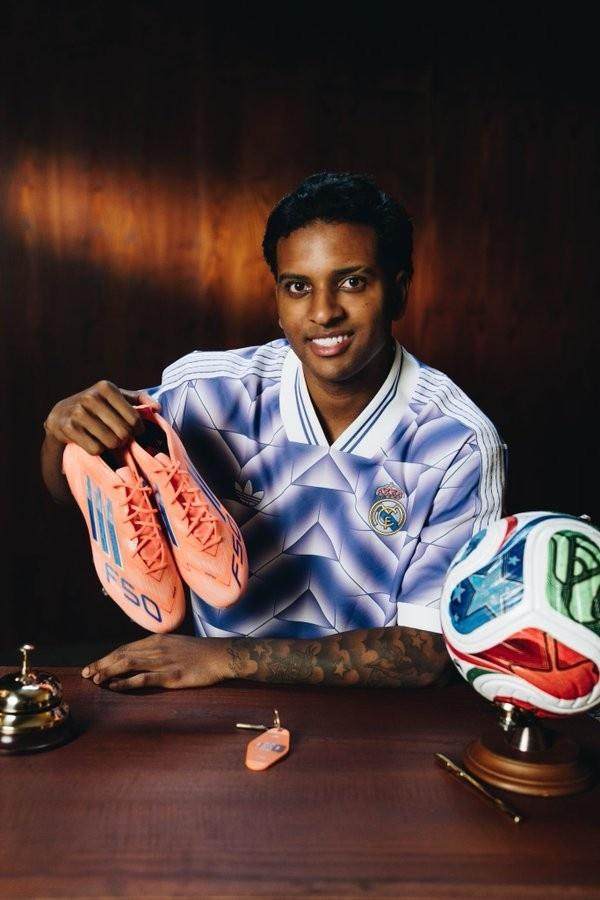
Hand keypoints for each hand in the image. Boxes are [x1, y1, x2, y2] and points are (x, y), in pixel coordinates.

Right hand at [43, 380, 159, 454]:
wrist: (61, 414)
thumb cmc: (98, 407)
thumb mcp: (117, 398)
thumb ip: (140, 399)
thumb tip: (157, 408)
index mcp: (106, 387)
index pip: (134, 418)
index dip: (138, 429)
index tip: (134, 430)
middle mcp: (90, 397)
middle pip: (123, 432)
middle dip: (125, 438)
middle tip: (120, 437)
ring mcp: (78, 412)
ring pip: (111, 442)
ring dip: (112, 445)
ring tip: (107, 439)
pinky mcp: (68, 428)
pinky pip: (95, 449)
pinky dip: (98, 450)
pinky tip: (93, 441)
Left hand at [81, 633, 232, 690]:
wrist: (221, 655)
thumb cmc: (200, 652)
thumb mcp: (175, 644)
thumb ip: (158, 649)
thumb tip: (140, 657)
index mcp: (157, 640)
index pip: (125, 648)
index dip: (107, 657)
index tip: (93, 665)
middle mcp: (157, 648)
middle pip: (122, 655)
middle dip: (102, 664)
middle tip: (86, 674)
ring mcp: (164, 662)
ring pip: (128, 664)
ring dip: (109, 672)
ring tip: (95, 680)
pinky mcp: (172, 675)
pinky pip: (144, 679)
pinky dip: (127, 683)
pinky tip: (115, 688)